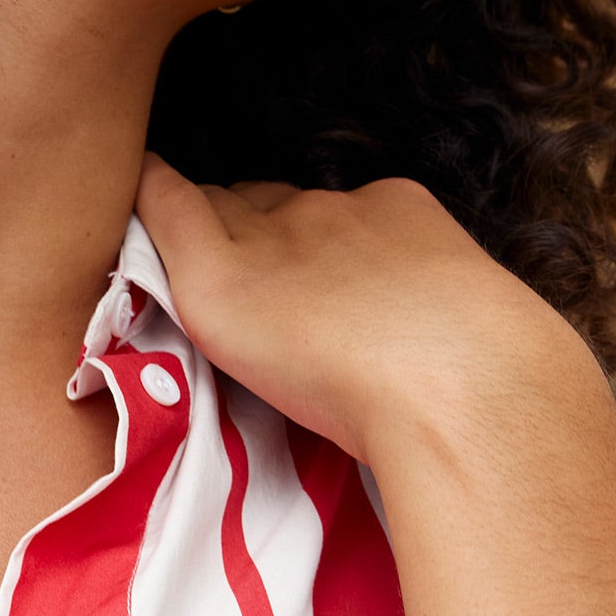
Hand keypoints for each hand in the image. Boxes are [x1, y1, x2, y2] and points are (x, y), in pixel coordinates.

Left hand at [134, 153, 615, 615]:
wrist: (469, 384)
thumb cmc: (491, 398)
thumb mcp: (470, 362)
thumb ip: (429, 360)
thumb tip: (442, 413)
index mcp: (405, 221)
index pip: (327, 217)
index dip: (297, 245)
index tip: (289, 285)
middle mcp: (336, 212)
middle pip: (267, 204)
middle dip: (242, 229)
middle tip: (221, 282)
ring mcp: (275, 238)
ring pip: (216, 212)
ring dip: (191, 232)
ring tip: (153, 254)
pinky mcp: (220, 274)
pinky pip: (166, 209)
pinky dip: (142, 205)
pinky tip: (123, 202)